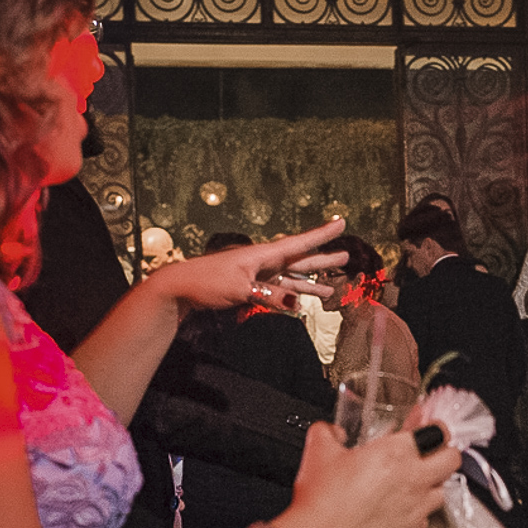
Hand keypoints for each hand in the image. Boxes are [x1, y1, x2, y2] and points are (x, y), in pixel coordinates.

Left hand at [146, 219, 347, 312]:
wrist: (181, 288)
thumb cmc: (207, 282)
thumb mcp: (241, 289)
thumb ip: (270, 297)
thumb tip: (297, 304)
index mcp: (263, 254)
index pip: (299, 243)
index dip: (321, 235)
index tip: (341, 223)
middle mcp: (264, 262)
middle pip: (300, 260)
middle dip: (323, 259)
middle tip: (346, 258)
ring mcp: (258, 275)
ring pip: (291, 278)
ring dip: (311, 282)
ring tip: (332, 288)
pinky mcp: (251, 287)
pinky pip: (278, 290)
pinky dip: (292, 295)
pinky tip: (303, 301)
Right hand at [275, 421, 460, 527]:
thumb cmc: (321, 499)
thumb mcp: (319, 450)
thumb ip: (329, 432)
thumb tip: (332, 432)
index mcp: (397, 453)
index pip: (438, 432)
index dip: (436, 427)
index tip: (428, 427)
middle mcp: (414, 480)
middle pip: (453, 459)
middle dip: (444, 453)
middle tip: (429, 453)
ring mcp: (416, 508)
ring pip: (443, 491)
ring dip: (433, 484)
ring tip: (414, 482)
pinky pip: (426, 517)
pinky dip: (418, 511)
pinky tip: (401, 509)